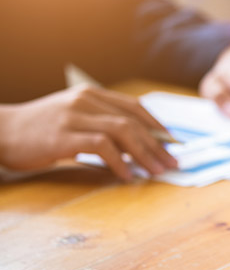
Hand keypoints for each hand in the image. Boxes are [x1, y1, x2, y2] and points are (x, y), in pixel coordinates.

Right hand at [0, 86, 177, 181]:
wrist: (0, 131)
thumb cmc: (39, 130)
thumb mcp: (73, 117)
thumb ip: (101, 123)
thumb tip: (136, 145)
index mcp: (92, 93)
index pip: (134, 106)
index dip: (157, 124)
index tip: (172, 142)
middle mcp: (86, 100)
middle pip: (133, 121)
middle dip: (157, 143)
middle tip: (171, 162)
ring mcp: (74, 116)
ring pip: (123, 131)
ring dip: (144, 153)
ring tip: (157, 171)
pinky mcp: (64, 135)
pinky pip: (102, 147)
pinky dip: (120, 162)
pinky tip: (128, 176)